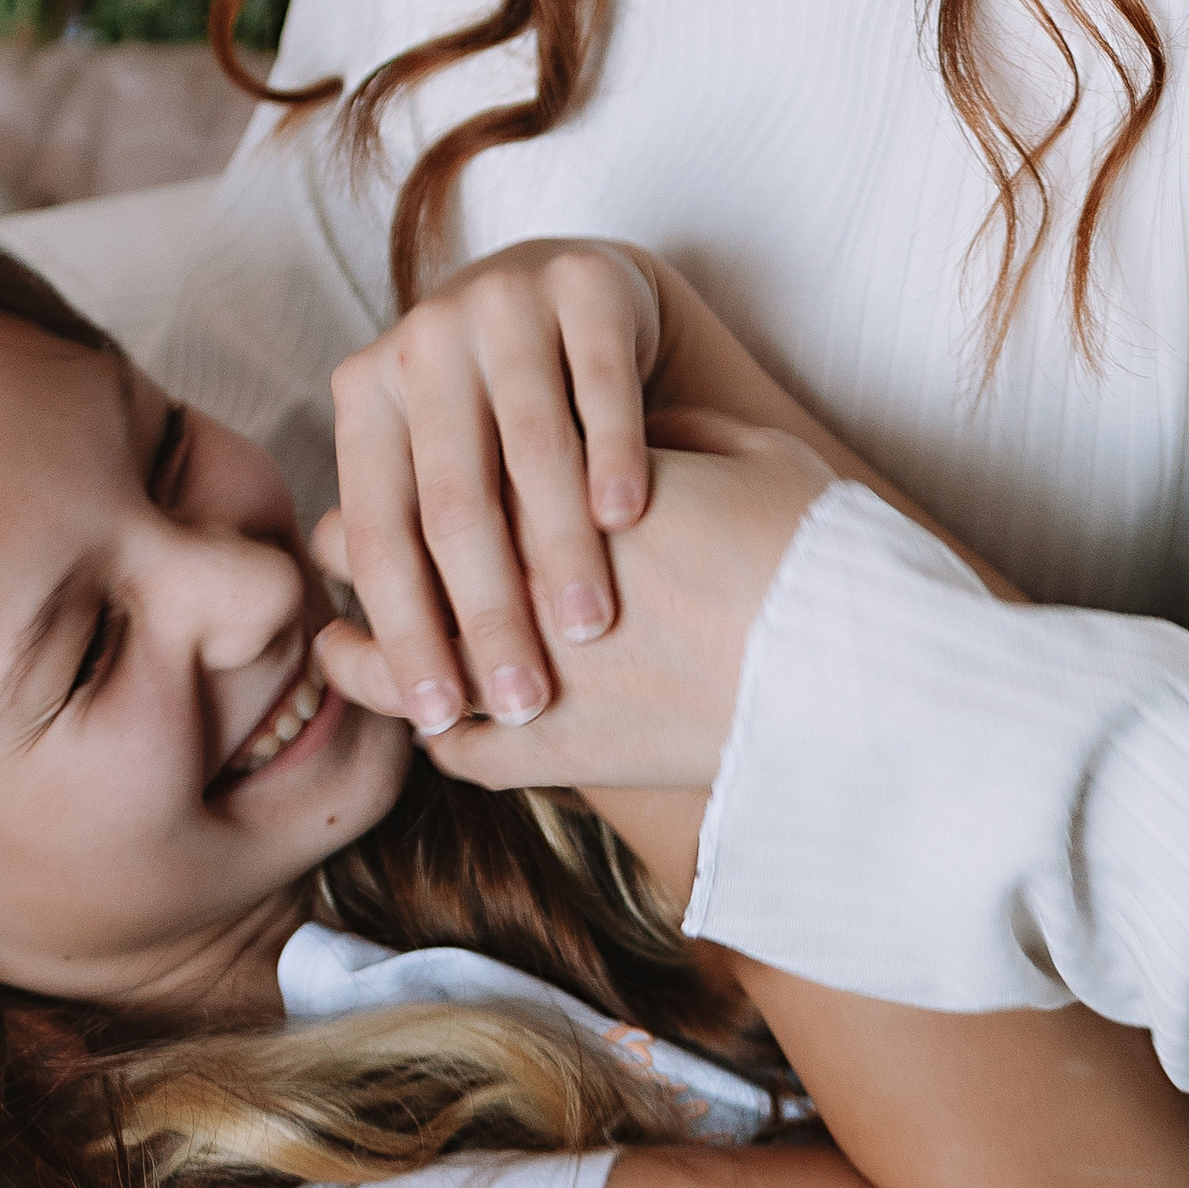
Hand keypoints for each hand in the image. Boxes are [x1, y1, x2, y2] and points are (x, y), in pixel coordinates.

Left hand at [314, 414, 829, 791]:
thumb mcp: (740, 454)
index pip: (440, 469)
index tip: (377, 478)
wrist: (857, 662)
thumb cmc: (809, 544)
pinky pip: (460, 747)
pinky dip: (431, 732)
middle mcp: (523, 572)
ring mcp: (528, 671)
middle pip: (398, 554)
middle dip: (354, 554)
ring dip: (366, 653)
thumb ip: (663, 433)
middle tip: (332, 551)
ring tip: (341, 648)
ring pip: (403, 659)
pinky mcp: (554, 754)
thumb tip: (624, 433)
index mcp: (559, 482)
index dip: (393, 473)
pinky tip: (423, 724)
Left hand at [325, 240, 661, 734]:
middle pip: (451, 500)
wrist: (576, 289)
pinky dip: (613, 452)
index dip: (403, 630)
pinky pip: (600, 382)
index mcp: (365, 398)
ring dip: (557, 545)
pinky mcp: (584, 284)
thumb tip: (369, 672)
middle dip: (486, 613)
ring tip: (586, 629)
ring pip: (527, 446)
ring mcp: (500, 302)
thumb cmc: (504, 423)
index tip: (440, 714)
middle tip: (522, 696)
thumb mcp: (444, 463)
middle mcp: (418, 341)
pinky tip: (624, 518)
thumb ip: (415, 540)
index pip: (378, 532)